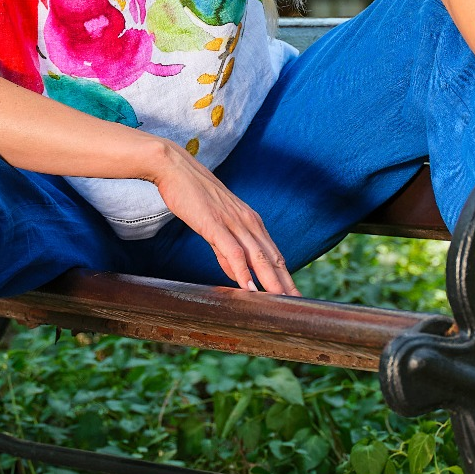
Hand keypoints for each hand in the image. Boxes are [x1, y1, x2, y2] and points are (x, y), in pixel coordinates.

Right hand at [149, 141, 298, 295]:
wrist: (175, 168)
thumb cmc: (193, 195)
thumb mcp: (215, 225)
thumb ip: (225, 250)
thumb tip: (236, 274)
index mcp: (250, 221)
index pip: (274, 254)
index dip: (286, 276)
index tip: (295, 296)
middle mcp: (248, 222)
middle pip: (272, 258)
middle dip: (286, 284)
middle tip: (298, 305)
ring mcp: (233, 222)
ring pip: (258, 257)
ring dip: (270, 282)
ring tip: (280, 302)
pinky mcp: (214, 224)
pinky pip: (232, 251)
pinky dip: (242, 270)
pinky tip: (248, 287)